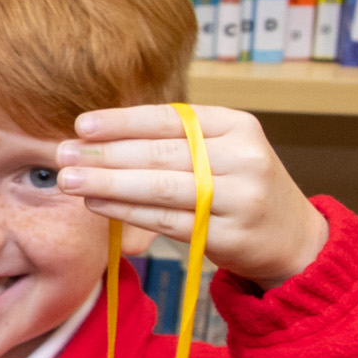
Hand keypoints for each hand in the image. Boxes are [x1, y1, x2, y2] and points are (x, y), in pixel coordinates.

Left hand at [63, 103, 322, 290]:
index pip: (170, 119)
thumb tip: (99, 135)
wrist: (294, 238)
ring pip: (159, 187)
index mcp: (238, 126)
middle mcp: (243, 157)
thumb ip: (176, 141)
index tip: (82, 125)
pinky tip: (96, 204)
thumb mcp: (224, 151)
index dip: (123, 122)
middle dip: (104, 154)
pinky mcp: (229, 234)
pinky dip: (126, 211)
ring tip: (68, 180)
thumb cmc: (241, 187)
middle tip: (63, 155)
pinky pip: (165, 220)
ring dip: (107, 183)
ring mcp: (239, 197)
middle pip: (159, 153)